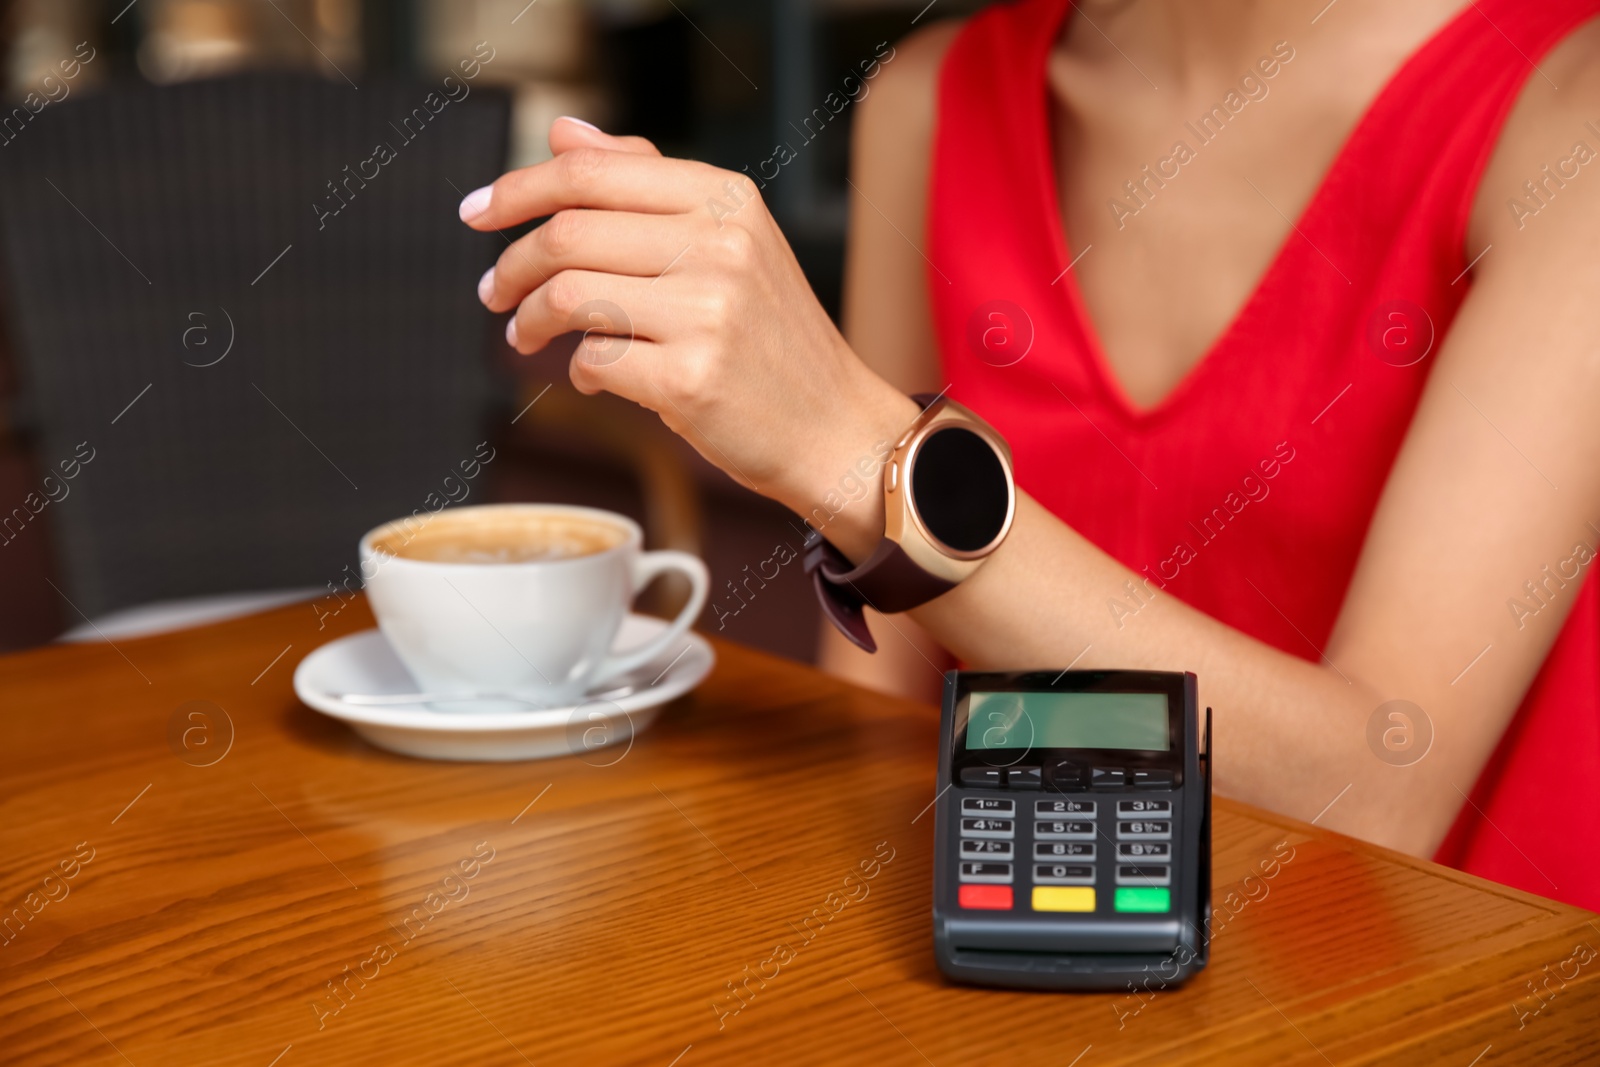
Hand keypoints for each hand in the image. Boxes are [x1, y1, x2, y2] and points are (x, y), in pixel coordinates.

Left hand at [459, 118, 916, 552]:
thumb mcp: (727, 242)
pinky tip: (596, 379)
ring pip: (571, 296)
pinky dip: (580, 373)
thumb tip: (564, 133)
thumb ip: (646, 182)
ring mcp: (709, 312)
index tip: (477, 215)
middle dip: (512, 266)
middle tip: (495, 294)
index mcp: (726, 199)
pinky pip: (594, 362)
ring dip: (531, 321)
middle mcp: (721, 245)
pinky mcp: (693, 379)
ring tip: (526, 338)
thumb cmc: (770, 338)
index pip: (591, 173)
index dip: (518, 189)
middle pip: (568, 234)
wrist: (835, 427)